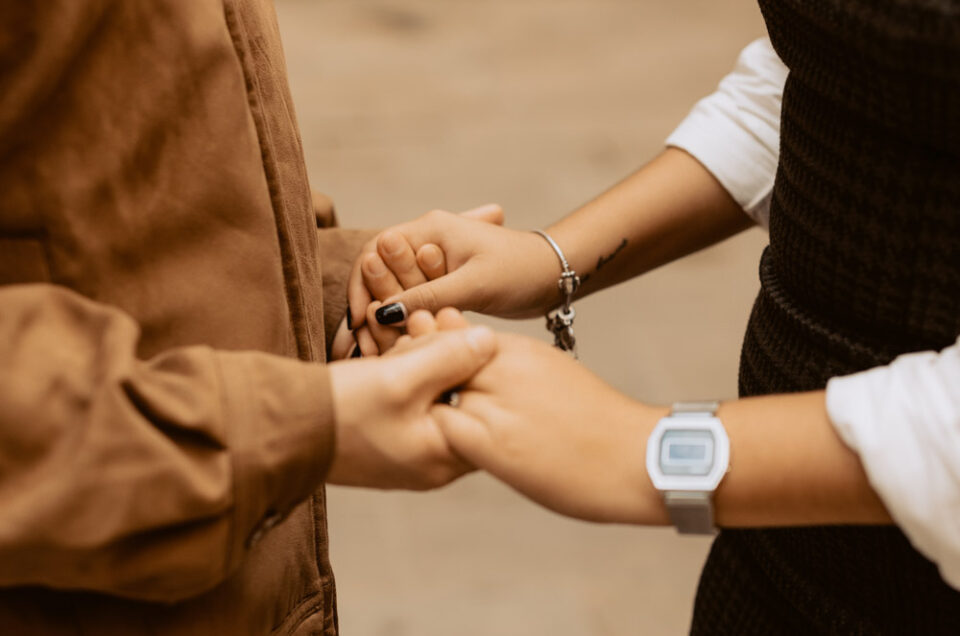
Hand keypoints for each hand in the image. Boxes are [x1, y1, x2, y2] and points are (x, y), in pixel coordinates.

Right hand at [326, 321, 495, 489]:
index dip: (475, 357)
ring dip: (424, 359)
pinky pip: (413, 402)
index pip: (483, 402)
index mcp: (446, 457)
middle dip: (446, 353)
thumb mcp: (401, 379)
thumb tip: (490, 340)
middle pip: (460, 397)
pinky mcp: (390, 440)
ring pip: (435, 395)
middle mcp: (434, 463)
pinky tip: (392, 353)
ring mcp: (411, 453)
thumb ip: (450, 357)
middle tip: (423, 320)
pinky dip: (406, 375)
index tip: (452, 321)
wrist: (280, 429)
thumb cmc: (341, 412)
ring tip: (404, 331)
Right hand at [345, 207, 563, 349]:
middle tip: (364, 346)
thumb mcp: (473, 285)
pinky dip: (403, 324)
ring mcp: (433, 265)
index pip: (375, 252)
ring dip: (384, 320)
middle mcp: (426, 242)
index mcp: (429, 228)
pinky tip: (398, 351)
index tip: (362, 321)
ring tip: (376, 354)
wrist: (554, 276)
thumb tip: (382, 315)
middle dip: (369, 308)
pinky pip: (412, 303)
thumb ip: (428, 297)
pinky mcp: (443, 285)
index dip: (363, 287)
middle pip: (379, 274)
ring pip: (394, 292)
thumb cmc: (520, 271)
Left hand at [436, 334, 669, 524]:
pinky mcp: (494, 443)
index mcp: (518, 349)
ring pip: (432, 391)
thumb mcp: (553, 376)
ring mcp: (498, 402)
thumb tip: (480, 370)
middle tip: (416, 405)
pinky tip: (444, 456)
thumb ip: (512, 370)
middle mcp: (503, 367)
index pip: (452, 338)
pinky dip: (435, 440)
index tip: (430, 380)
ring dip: (425, 408)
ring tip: (429, 432)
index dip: (433, 358)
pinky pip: (442, 430)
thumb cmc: (599, 424)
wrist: (640, 458)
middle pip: (433, 357)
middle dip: (420, 378)